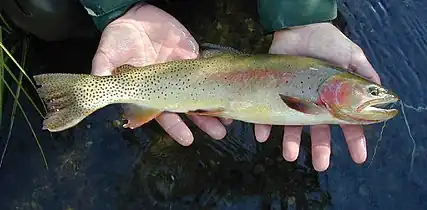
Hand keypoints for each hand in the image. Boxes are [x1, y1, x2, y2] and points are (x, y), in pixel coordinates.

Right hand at [91, 4, 230, 145]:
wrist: (135, 14)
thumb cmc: (118, 37)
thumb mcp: (107, 54)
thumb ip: (103, 72)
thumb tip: (97, 85)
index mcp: (148, 91)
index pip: (163, 114)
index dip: (175, 127)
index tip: (187, 140)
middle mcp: (167, 86)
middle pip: (188, 108)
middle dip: (203, 122)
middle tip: (219, 134)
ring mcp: (182, 73)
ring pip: (201, 93)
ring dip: (215, 107)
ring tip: (229, 120)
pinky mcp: (193, 57)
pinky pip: (208, 71)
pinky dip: (219, 82)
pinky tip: (230, 91)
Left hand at [257, 23, 380, 170]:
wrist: (301, 28)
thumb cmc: (329, 43)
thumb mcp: (352, 56)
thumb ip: (365, 76)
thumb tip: (381, 96)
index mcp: (334, 99)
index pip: (347, 124)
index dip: (354, 141)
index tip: (358, 158)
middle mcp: (314, 104)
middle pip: (319, 132)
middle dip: (320, 150)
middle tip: (321, 166)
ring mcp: (293, 100)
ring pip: (292, 126)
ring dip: (291, 142)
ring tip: (290, 155)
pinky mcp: (275, 93)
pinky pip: (267, 111)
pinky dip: (263, 125)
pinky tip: (262, 136)